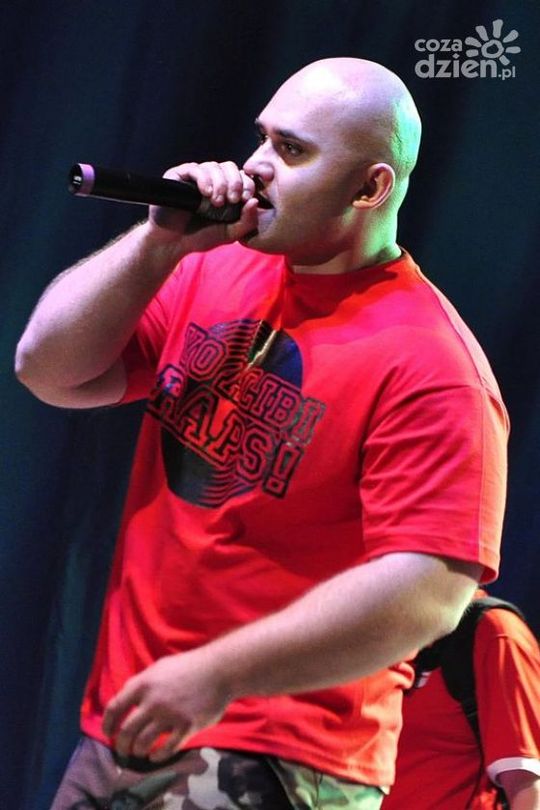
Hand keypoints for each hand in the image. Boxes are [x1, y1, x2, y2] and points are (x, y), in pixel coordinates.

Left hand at [102, 649, 231, 761]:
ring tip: (140, 752)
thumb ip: (142, 684)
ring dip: (138, 751)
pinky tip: (156, 756)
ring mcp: (170, 715)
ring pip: (143, 743)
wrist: (219, 670)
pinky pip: (166, 749)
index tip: (108, 733)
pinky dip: (157, 756)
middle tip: (123, 750)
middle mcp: (152, 701)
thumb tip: (127, 701)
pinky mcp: (186, 727)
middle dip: (122, 745)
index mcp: (143, 684)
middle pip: (127, 731)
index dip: (107, 723)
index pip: (114, 707)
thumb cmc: (189, 666)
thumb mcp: (160, 667)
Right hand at [148, 160, 258, 253]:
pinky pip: (195, 169)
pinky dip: (204, 179)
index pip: (242, 177)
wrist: (172, 243)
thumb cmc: (200, 238)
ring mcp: (195, 177)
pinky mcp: (179, 176)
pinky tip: (205, 194)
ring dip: (220, 183)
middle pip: (230, 167)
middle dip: (235, 182)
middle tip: (233, 199)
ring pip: (213, 166)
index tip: (247, 199)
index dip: (248, 184)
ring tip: (216, 203)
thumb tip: (255, 201)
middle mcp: (212, 181)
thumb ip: (246, 222)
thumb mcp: (229, 234)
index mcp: (226, 191)